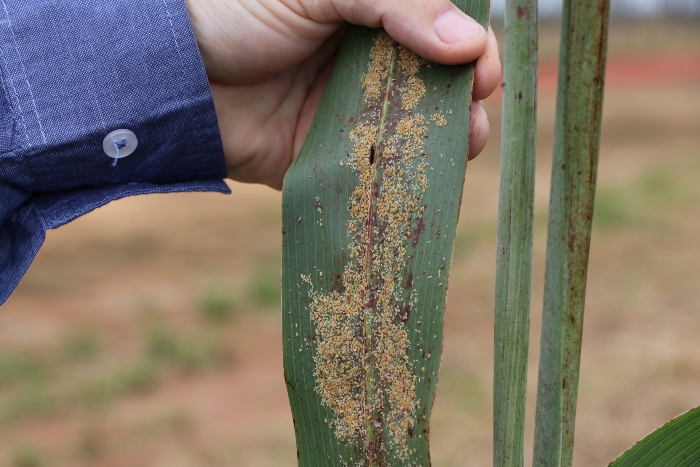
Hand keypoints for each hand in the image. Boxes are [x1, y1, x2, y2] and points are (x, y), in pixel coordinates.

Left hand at [185, 0, 501, 188]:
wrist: (176, 78)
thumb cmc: (238, 12)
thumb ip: (397, 2)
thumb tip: (467, 43)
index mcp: (371, 16)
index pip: (441, 29)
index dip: (471, 47)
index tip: (480, 67)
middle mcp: (368, 64)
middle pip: (438, 83)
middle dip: (466, 99)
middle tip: (473, 110)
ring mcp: (352, 114)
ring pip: (417, 130)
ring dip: (447, 140)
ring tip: (461, 144)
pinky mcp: (331, 158)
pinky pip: (378, 170)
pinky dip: (406, 178)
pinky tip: (426, 181)